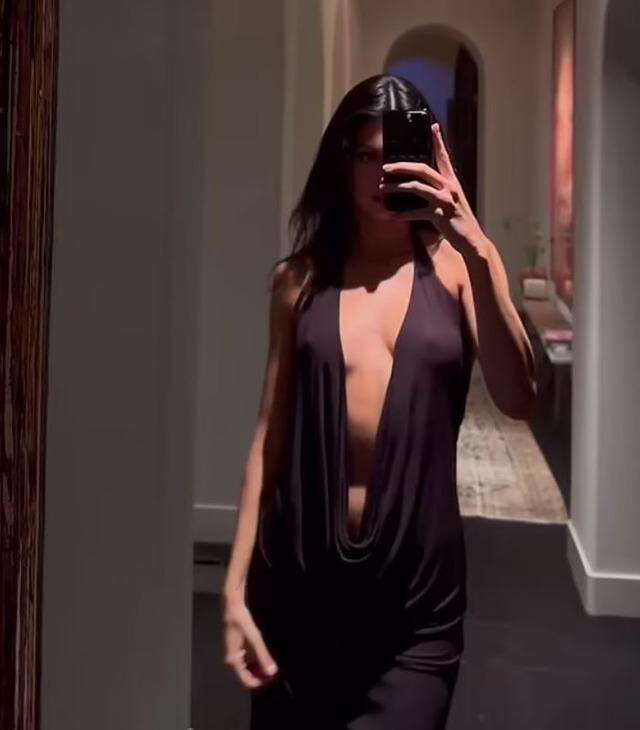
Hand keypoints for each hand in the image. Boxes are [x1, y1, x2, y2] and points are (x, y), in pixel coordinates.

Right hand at [222, 594, 279, 688]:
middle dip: (261, 675)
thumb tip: (272, 672)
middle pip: (247, 676)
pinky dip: (256, 661)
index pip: (246, 681)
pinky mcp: (237, 648)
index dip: (260, 682)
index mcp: (233, 660)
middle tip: (274, 671)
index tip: (271, 679)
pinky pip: (247, 660)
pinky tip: (264, 656)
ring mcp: (234, 654)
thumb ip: (263, 656)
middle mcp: (232, 660)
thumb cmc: (242, 621)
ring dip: (259, 668)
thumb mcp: (255, 639)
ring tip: (271, 664)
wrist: (233, 607)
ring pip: (248, 668)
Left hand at [379, 122, 486, 251]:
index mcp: (452, 182)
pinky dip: (402, 214)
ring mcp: (444, 200)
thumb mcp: (451, 202)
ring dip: (397, 187)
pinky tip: (391, 215)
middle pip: (422, 169)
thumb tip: (416, 187)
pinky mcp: (439, 215)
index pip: (444, 157)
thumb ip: (438, 192)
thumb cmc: (458, 221)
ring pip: (416, 187)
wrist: (471, 239)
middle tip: (386, 167)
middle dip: (402, 166)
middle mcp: (449, 187)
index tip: (433, 126)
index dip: (438, 141)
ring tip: (383, 188)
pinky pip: (416, 212)